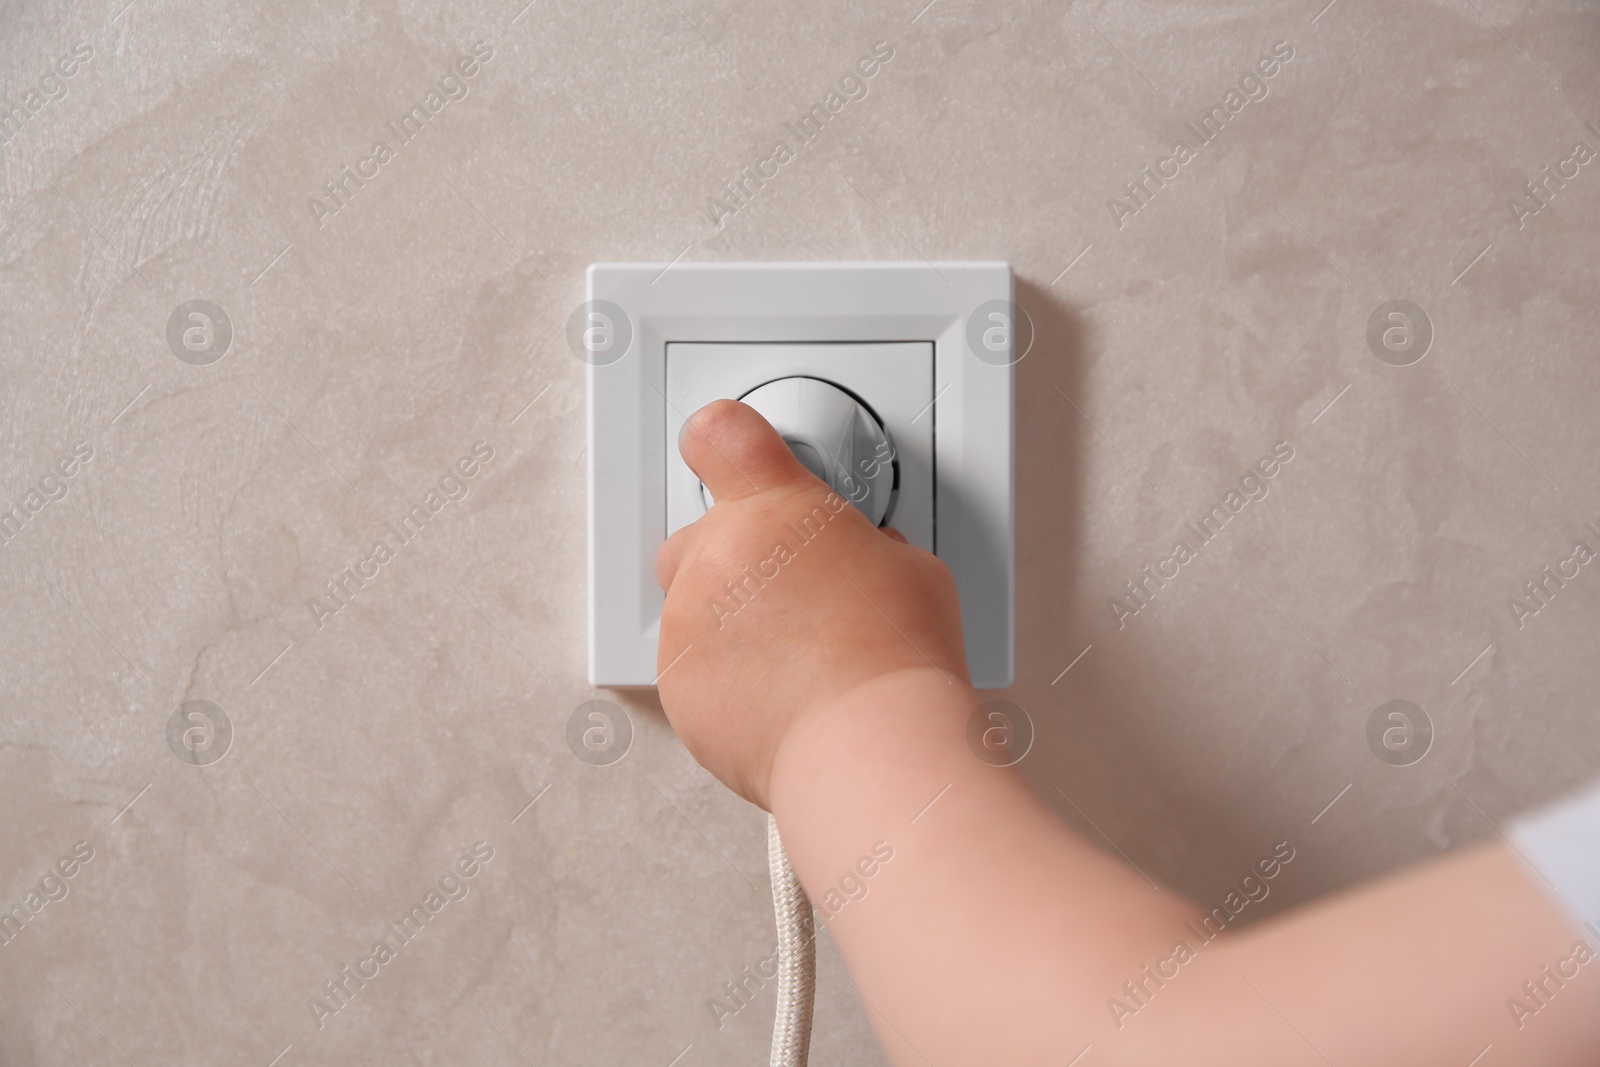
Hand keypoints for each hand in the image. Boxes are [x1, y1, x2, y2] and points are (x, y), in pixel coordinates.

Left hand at [655, 400, 970, 807]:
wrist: (867, 746)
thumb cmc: (896, 659)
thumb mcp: (911, 569)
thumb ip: (865, 548)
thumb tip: (864, 565)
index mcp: (772, 507)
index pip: (719, 436)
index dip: (723, 440)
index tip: (728, 449)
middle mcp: (715, 557)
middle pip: (697, 538)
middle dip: (737, 561)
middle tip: (793, 594)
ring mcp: (689, 623)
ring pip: (693, 610)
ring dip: (732, 625)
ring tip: (798, 660)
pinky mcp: (679, 687)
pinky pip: (692, 671)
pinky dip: (725, 681)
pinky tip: (780, 697)